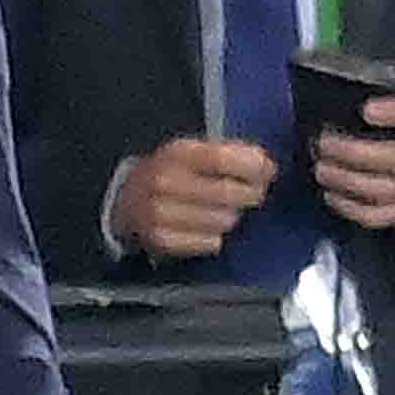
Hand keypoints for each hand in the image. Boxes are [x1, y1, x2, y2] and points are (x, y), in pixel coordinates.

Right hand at [105, 136, 277, 262]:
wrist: (125, 199)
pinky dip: (216, 236)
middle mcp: (166, 182)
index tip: (268, 170)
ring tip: (223, 208)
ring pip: (224, 220)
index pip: (221, 158)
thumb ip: (228, 153)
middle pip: (228, 193)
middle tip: (254, 192)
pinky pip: (211, 243)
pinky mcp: (162, 240)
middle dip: (251, 193)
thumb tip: (265, 164)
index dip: (252, 166)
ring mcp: (161, 213)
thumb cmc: (170, 173)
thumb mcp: (192, 152)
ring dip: (232, 216)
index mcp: (177, 153)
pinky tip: (206, 226)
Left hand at [311, 91, 394, 230]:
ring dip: (345, 182)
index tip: (366, 110)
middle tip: (324, 144)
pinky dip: (350, 209)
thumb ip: (394, 109)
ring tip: (322, 169)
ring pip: (379, 193)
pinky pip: (375, 216)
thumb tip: (369, 111)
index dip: (389, 116)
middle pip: (388, 161)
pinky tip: (331, 195)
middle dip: (350, 153)